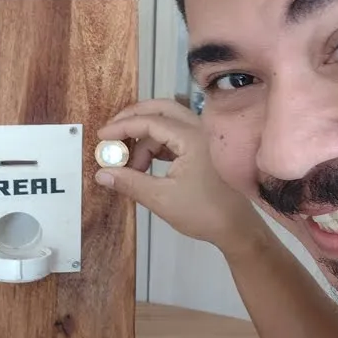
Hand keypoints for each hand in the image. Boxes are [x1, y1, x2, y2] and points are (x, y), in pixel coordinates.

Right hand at [96, 97, 264, 253]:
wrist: (236, 228)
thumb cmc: (203, 213)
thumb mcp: (161, 199)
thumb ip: (129, 182)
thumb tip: (101, 174)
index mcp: (192, 138)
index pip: (150, 121)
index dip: (122, 127)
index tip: (101, 137)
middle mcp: (200, 129)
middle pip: (161, 109)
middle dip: (133, 119)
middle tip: (112, 135)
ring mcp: (203, 137)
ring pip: (167, 122)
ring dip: (145, 137)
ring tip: (130, 165)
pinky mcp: (203, 148)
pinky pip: (175, 135)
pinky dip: (156, 145)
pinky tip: (144, 165)